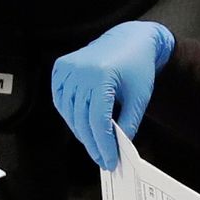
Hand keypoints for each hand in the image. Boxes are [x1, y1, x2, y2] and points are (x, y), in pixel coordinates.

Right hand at [51, 19, 172, 167]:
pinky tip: (80, 125)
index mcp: (102, 75)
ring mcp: (68, 67)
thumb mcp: (139, 98)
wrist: (130, 39)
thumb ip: (129, 124)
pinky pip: (60, 99)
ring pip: (69, 112)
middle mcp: (81, 70)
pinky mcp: (61, 67)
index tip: (110, 160)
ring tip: (93, 145)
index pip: (98, 120)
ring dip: (80, 132)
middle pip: (82, 119)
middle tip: (102, 159)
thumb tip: (117, 148)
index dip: (103, 144)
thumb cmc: (138, 67)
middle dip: (93, 143)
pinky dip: (68, 114)